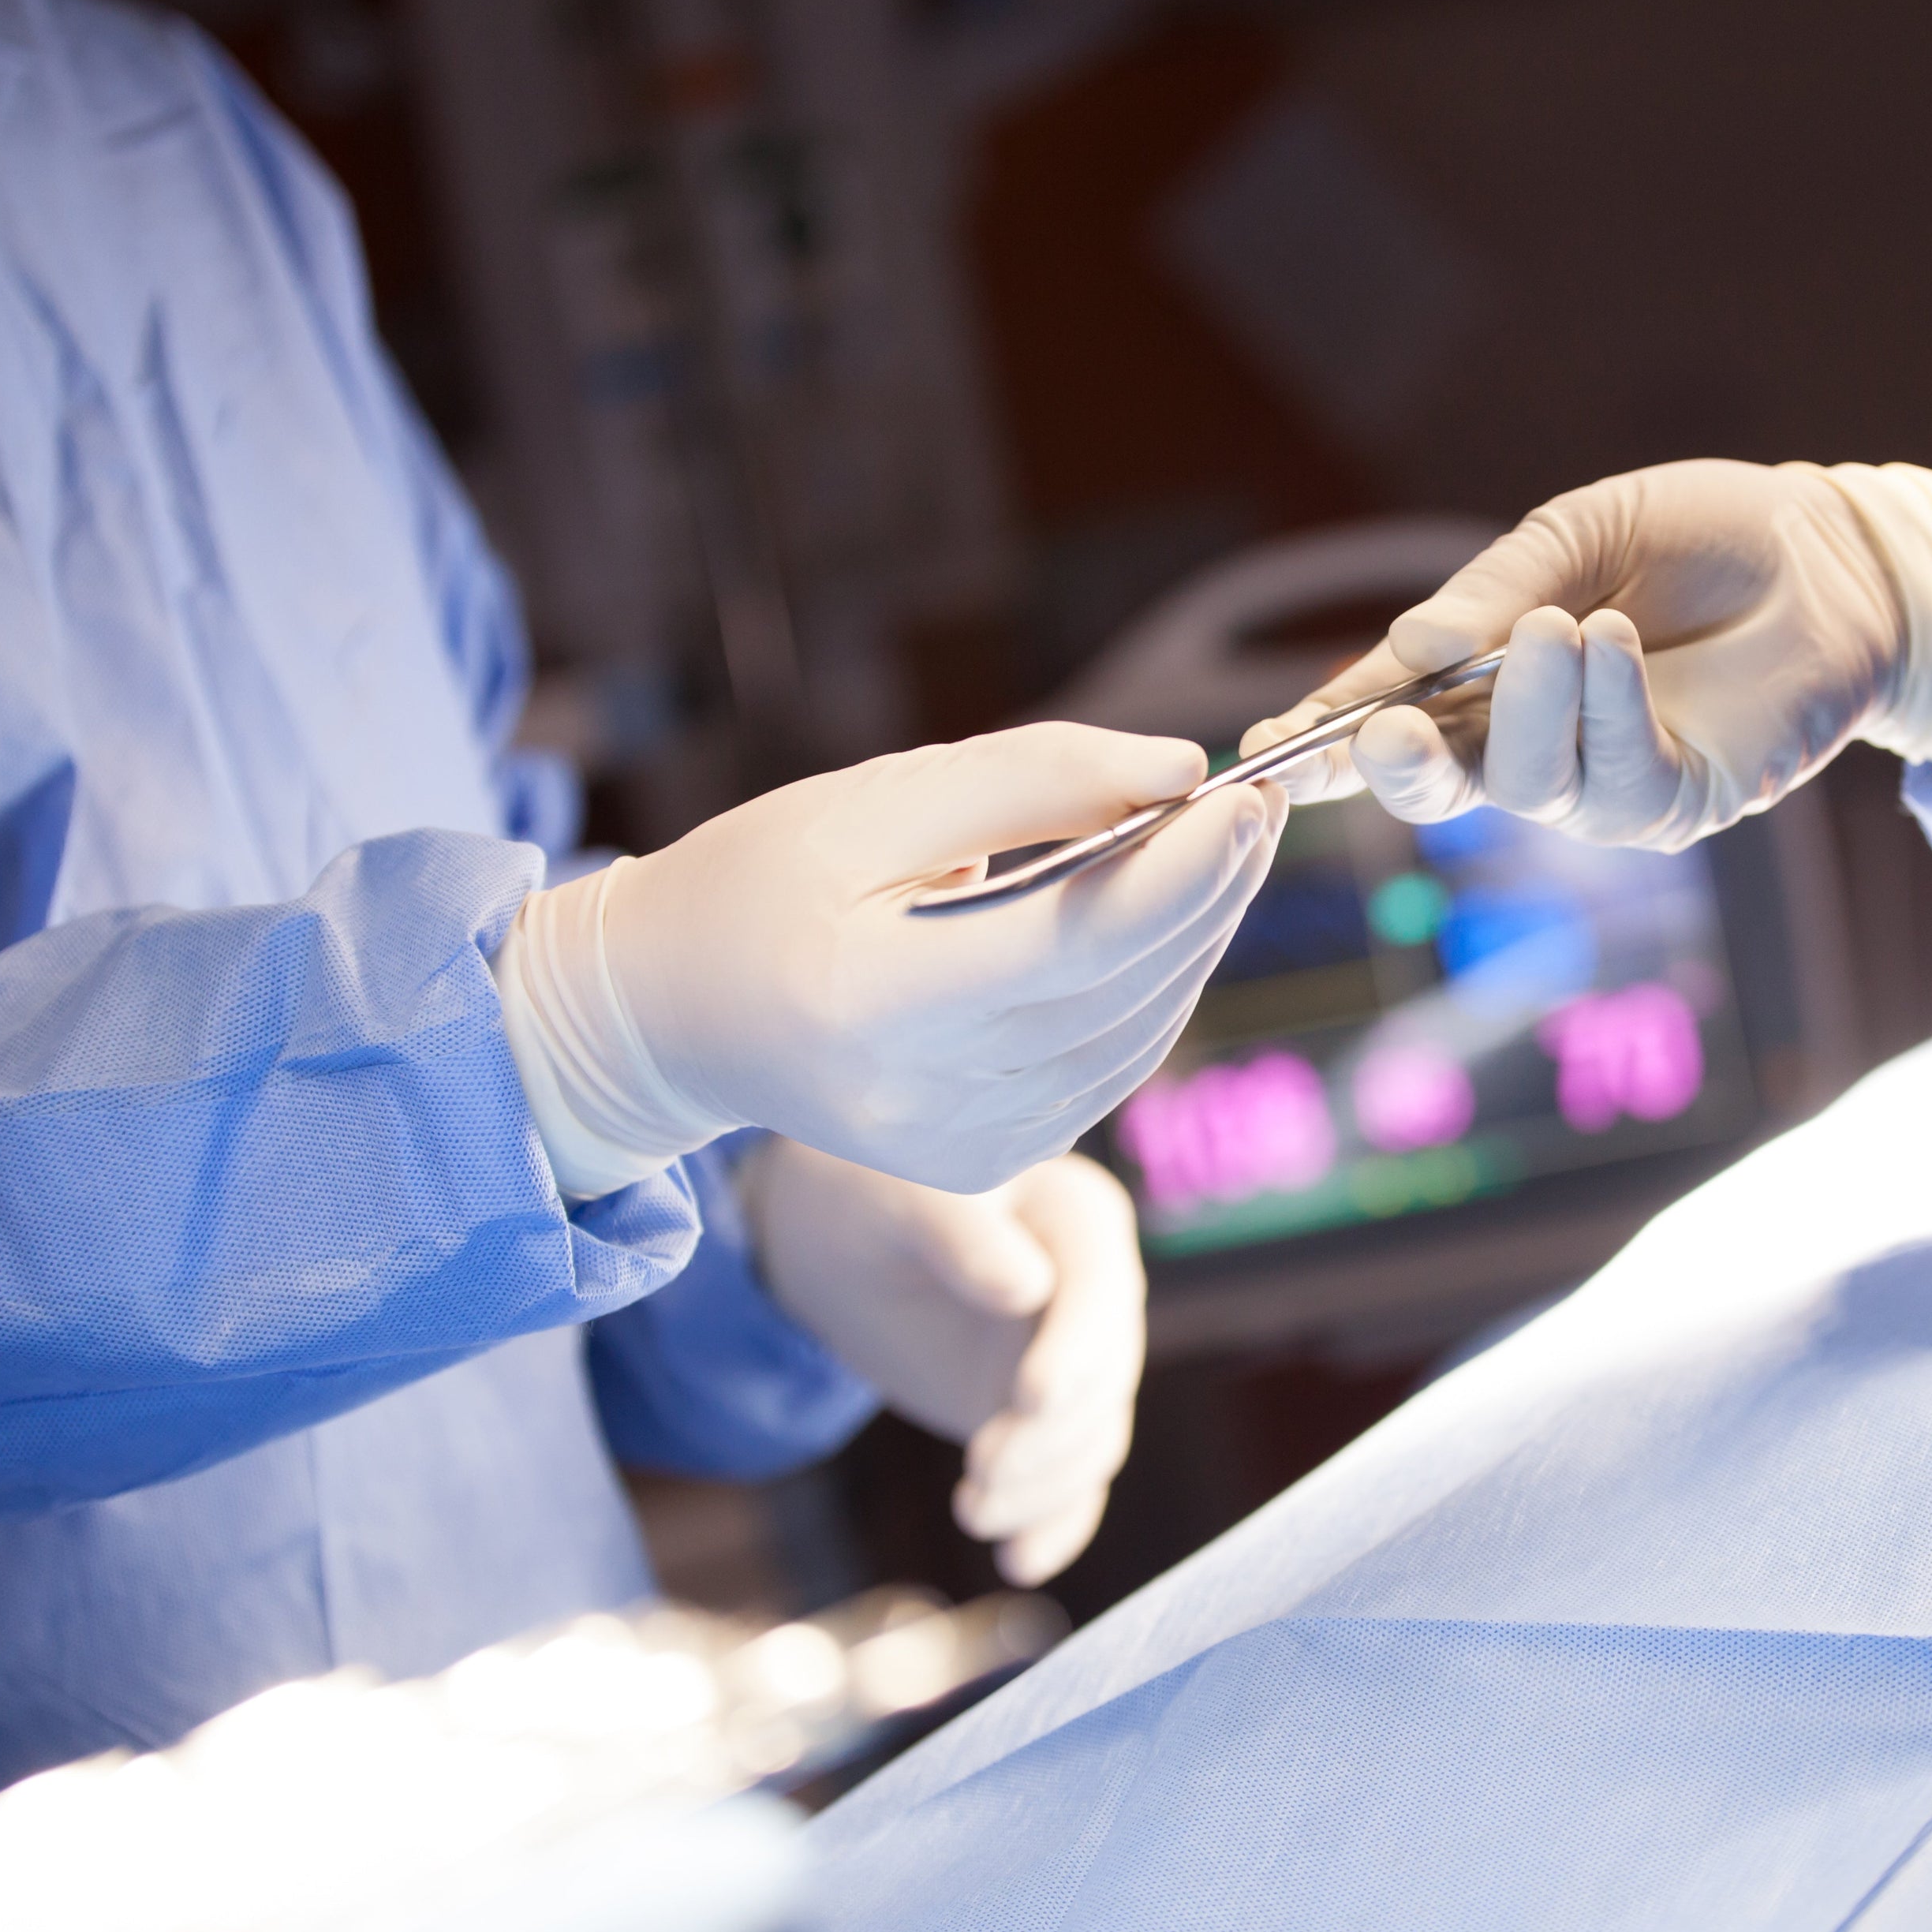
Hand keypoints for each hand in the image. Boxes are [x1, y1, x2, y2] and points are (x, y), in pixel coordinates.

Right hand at [498, 723, 1285, 1197]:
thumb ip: (1030, 780)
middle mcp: (920, 1098)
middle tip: (1256, 799)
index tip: (1247, 794)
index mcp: (868, 1002)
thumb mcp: (874, 800)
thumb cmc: (765, 881)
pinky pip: (1112, 1066)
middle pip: (1121, 988)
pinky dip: (1156, 988)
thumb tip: (1181, 771)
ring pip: (1137, 1032)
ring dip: (1196, 935)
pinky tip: (1165, 919)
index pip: (1070, 943)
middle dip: (1208, 889)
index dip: (1178, 873)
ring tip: (1219, 844)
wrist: (675, 1014)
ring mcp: (959, 1146)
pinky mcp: (987, 1161)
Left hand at [742, 1141, 1144, 1587]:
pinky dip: (1053, 1525)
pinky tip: (1018, 1562)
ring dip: (1042, 1488)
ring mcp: (1075, 1362)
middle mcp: (1097, 1293)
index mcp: (1080, 1219)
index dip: (1074, 1347)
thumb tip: (1026, 1289)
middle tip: (980, 1471)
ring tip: (972, 1513)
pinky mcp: (1044, 1420)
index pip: (1101, 1290)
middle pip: (1106, 1379)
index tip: (1028, 1398)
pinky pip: (1069, 1481)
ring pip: (1091, 1440)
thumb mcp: (904, 1196)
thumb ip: (962, 1234)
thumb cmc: (872, 1191)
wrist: (837, 1241)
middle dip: (1049, 1435)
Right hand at [1240, 460, 1931, 850]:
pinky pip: (1618, 782)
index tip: (1261, 758)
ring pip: (1527, 785)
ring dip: (1532, 709)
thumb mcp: (1581, 532)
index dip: (1324, 742)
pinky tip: (1609, 646)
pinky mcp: (1680, 801)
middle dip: (1398, 768)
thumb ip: (1494, 590)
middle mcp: (1533, 746)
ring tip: (1567, 624)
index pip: (1390, 721)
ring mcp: (1604, 783)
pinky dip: (1604, 713)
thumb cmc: (1704, 535)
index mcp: (1487, 681)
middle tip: (1379, 732)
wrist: (1834, 553)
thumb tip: (1408, 651)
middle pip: (1441, 787)